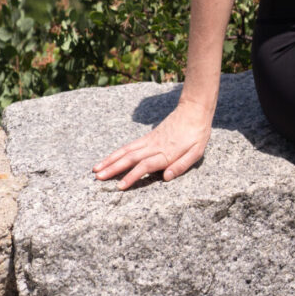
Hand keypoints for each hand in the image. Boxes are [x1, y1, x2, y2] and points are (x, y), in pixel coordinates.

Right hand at [92, 101, 212, 189]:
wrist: (194, 109)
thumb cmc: (198, 134)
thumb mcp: (197, 151)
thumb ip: (182, 165)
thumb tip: (165, 178)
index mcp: (166, 152)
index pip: (145, 165)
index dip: (132, 176)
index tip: (119, 186)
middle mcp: (155, 146)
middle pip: (131, 158)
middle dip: (113, 168)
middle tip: (98, 178)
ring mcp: (150, 140)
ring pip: (127, 150)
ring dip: (111, 160)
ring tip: (96, 169)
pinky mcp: (148, 136)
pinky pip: (130, 145)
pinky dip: (118, 152)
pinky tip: (109, 158)